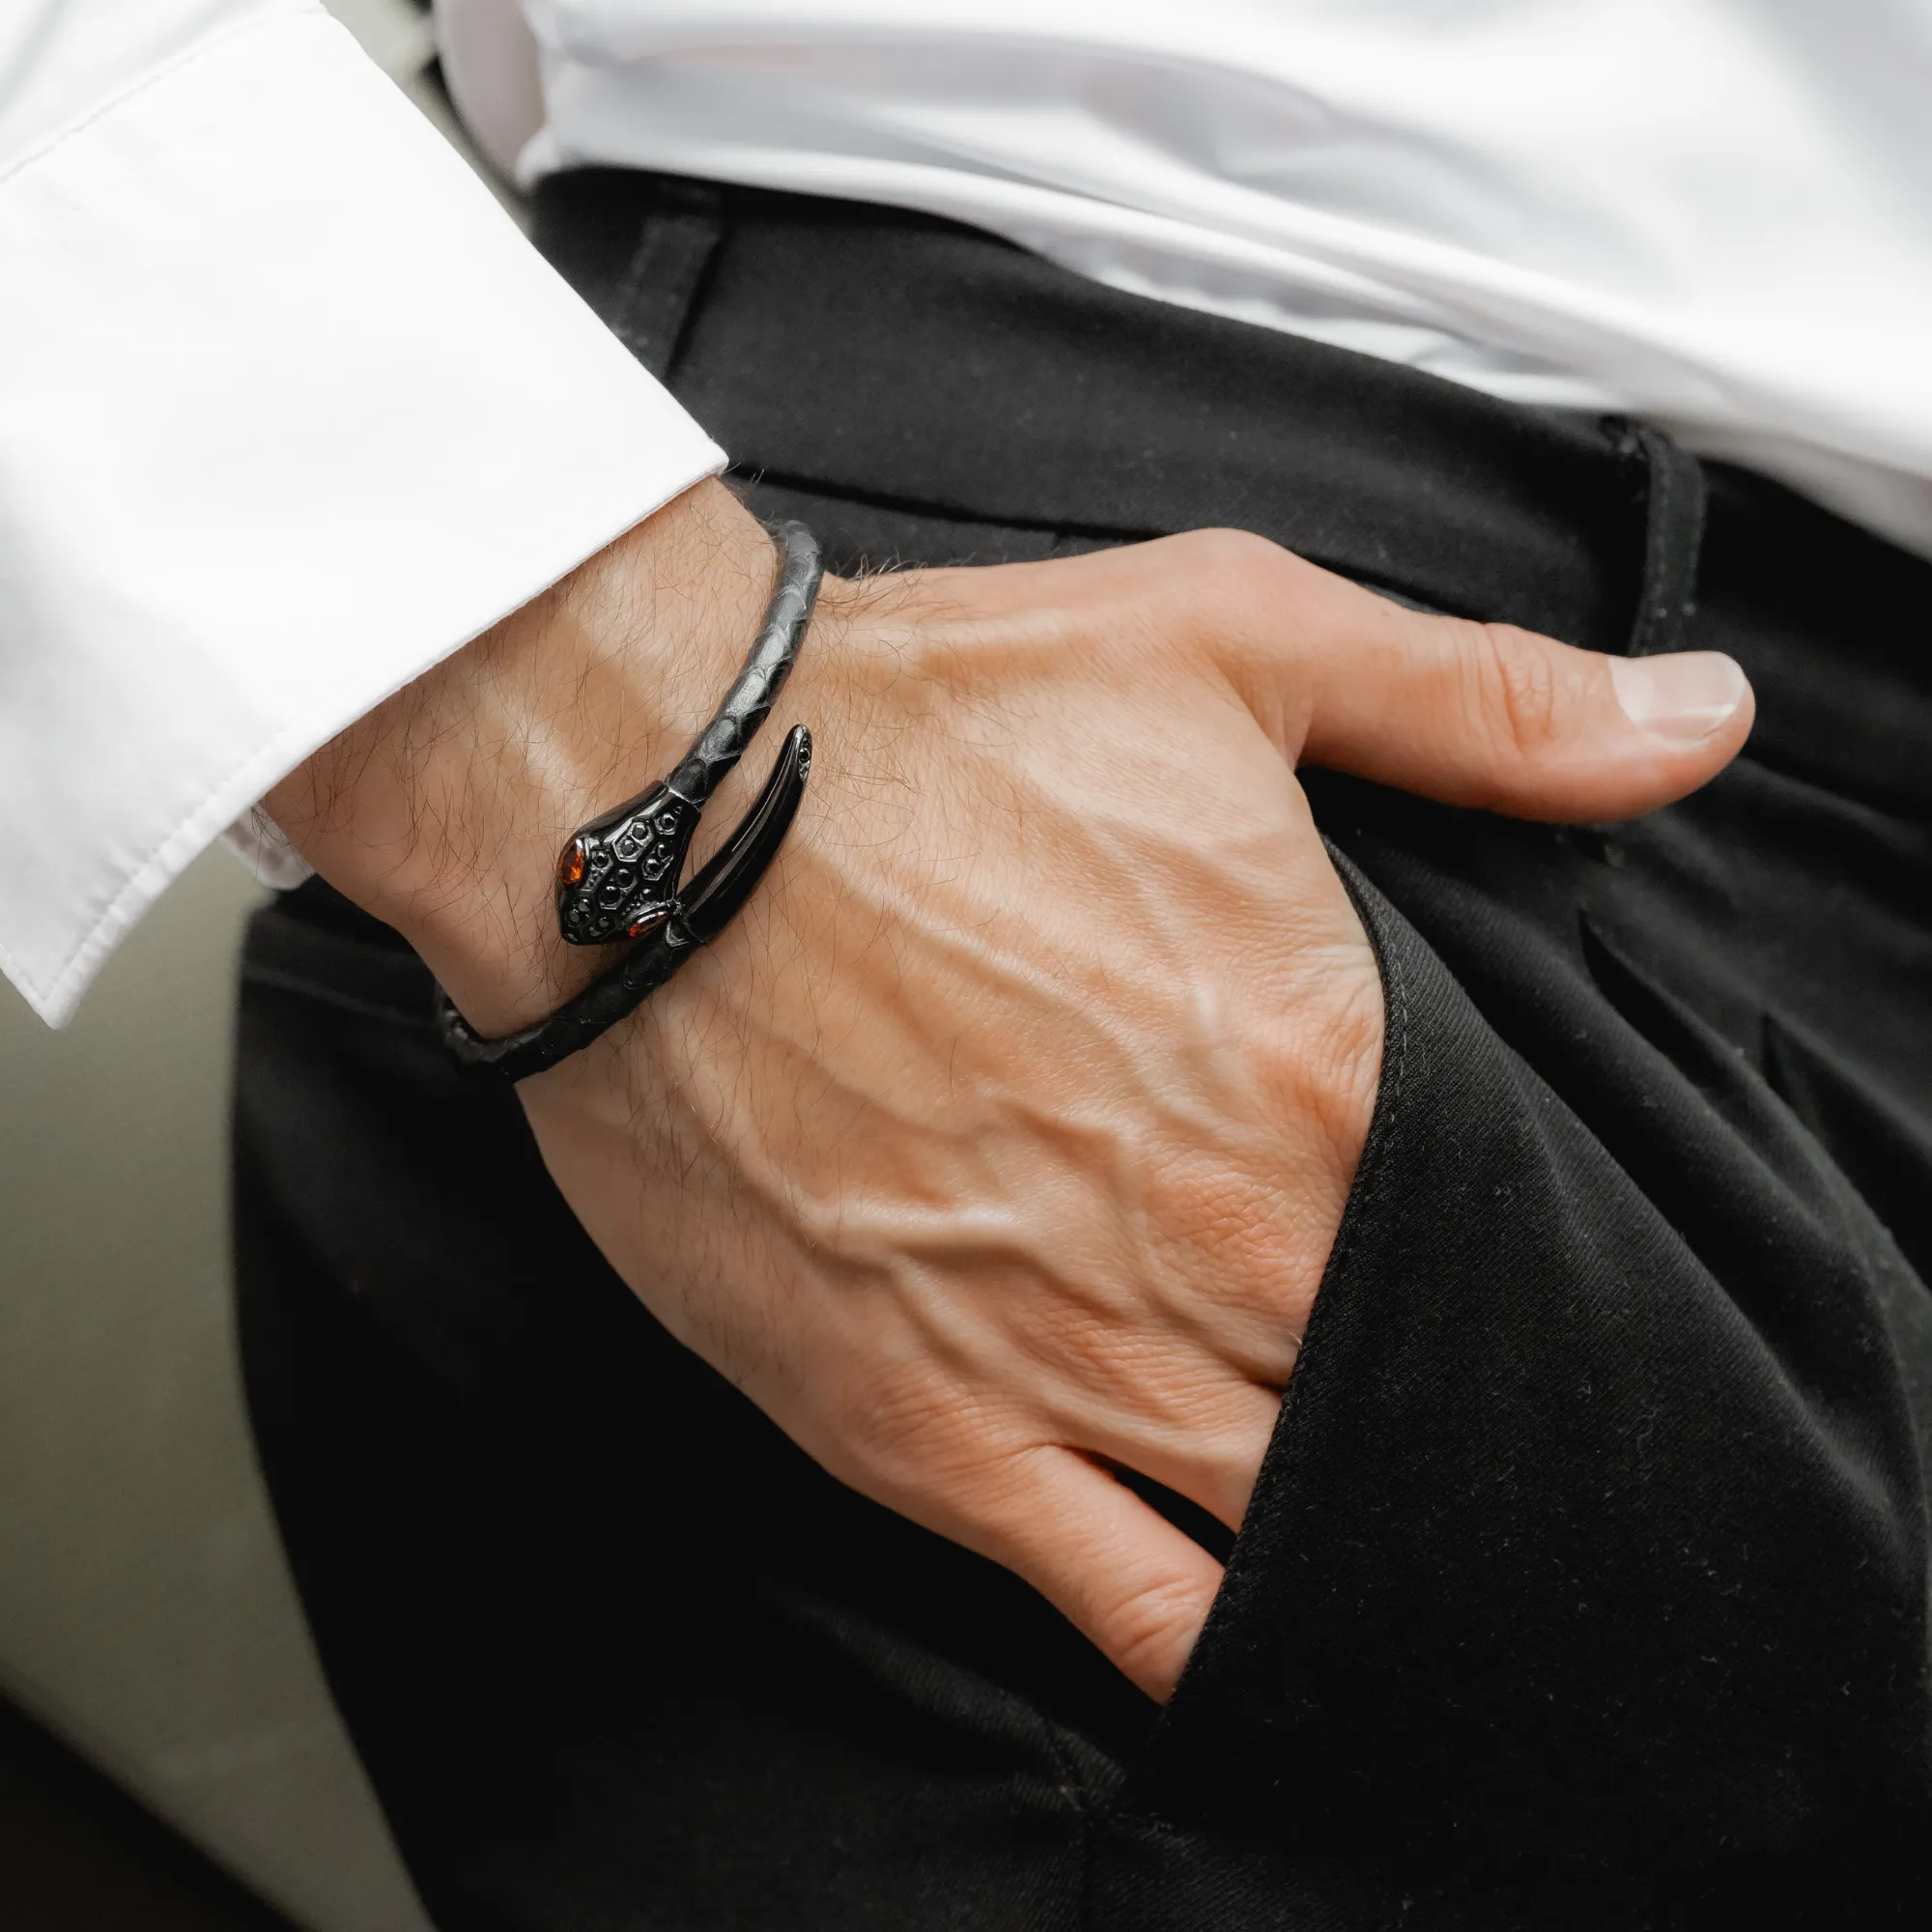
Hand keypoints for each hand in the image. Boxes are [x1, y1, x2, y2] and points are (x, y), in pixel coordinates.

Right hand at [272, 483, 1751, 1699]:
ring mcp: (1074, 1357)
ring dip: (1349, 1514)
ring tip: (1356, 1493)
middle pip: (1409, 1384)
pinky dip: (1220, 1647)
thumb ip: (1478, 707)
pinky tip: (1253, 1627)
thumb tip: (1687, 730)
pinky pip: (1126, 1610)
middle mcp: (1221, 1237)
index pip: (1509, 1229)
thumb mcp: (1230, 637)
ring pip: (1297, 1515)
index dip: (1511, 1245)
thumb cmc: (914, 721)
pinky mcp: (923, 1428)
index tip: (1474, 1227)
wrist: (635, 809)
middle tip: (1401, 1351)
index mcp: (1319, 1064)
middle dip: (1431, 1382)